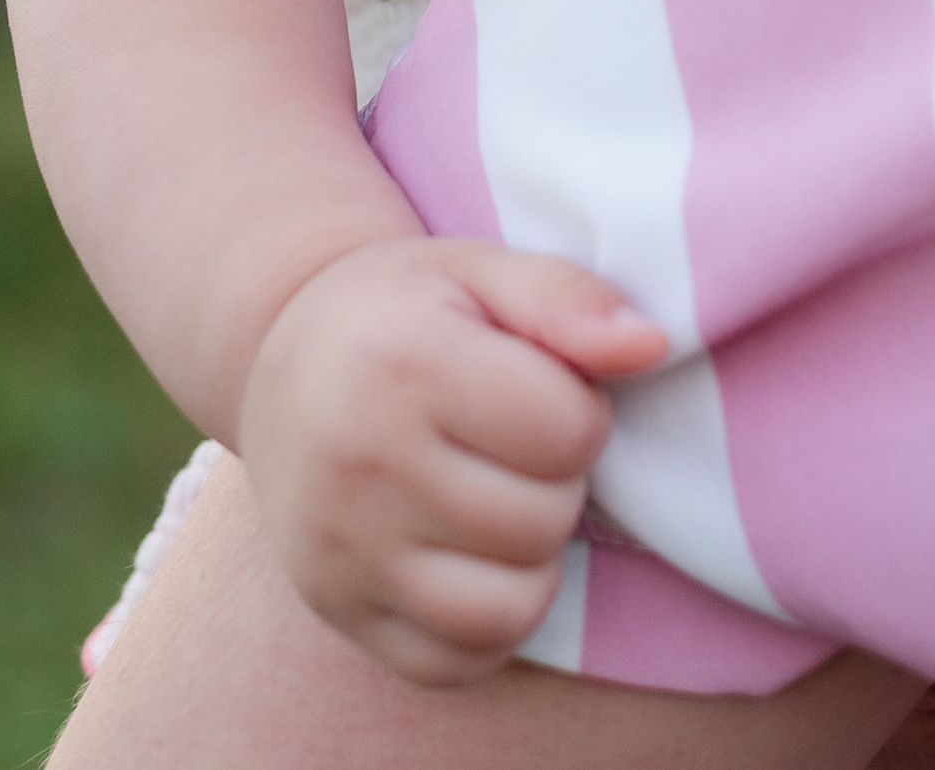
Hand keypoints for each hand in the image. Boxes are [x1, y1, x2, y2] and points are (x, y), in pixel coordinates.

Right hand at [236, 234, 666, 687]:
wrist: (282, 364)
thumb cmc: (406, 312)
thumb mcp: (480, 272)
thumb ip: (567, 299)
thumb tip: (652, 345)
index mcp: (402, 364)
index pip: (564, 430)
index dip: (579, 409)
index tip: (543, 387)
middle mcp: (360, 465)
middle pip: (543, 520)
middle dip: (558, 481)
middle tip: (517, 444)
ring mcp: (341, 552)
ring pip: (511, 607)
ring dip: (533, 557)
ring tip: (501, 498)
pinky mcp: (338, 612)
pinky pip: (458, 662)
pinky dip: (489, 621)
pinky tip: (471, 554)